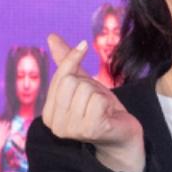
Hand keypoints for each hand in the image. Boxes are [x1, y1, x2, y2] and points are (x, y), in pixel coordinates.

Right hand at [44, 34, 145, 171]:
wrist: (123, 134)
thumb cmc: (101, 109)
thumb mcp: (83, 83)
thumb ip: (66, 63)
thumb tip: (51, 36)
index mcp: (49, 113)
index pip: (59, 76)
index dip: (73, 59)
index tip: (84, 46)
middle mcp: (55, 124)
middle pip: (72, 82)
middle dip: (91, 85)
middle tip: (97, 100)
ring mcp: (71, 129)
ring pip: (86, 90)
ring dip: (100, 95)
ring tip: (102, 109)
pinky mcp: (89, 130)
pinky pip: (98, 100)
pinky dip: (107, 103)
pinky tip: (108, 115)